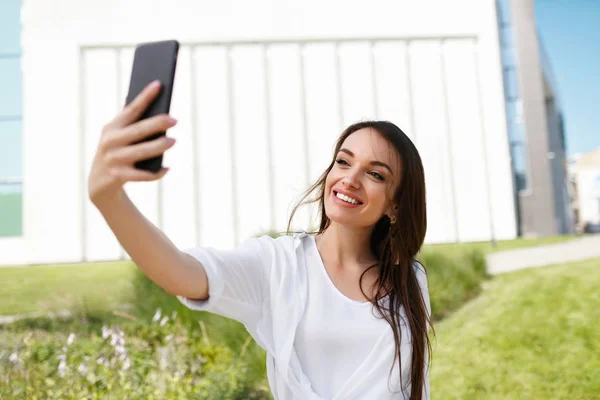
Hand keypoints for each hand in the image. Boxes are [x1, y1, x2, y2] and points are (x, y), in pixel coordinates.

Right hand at [88, 80, 176, 206]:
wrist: (98, 183)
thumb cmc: (117, 153)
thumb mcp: (120, 138)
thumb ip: (135, 127)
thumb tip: (162, 116)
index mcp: (112, 127)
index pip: (131, 109)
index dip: (145, 96)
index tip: (159, 84)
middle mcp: (110, 141)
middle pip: (138, 130)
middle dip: (157, 123)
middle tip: (174, 119)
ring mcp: (113, 159)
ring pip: (140, 151)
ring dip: (158, 146)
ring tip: (173, 141)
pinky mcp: (117, 176)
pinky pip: (142, 175)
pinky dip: (156, 173)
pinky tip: (167, 169)